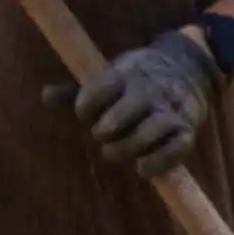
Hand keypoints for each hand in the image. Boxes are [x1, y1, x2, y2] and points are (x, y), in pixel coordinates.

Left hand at [51, 27, 226, 180]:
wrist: (187, 67)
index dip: (84, 107)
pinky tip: (141, 167)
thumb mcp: (108, 77)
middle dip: (104, 131)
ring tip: (115, 150)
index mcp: (125, 74)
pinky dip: (154, 164)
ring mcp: (170, 111)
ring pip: (145, 135)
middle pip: (119, 117)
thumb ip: (76, 92)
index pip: (98, 91)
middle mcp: (149, 90)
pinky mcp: (188, 131)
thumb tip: (45, 96)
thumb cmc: (136, 79)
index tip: (84, 114)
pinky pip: (173, 151)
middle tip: (102, 134)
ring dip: (125, 149)